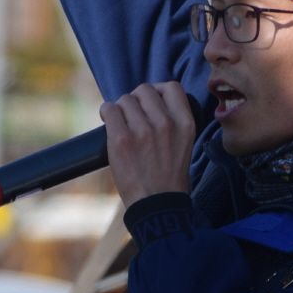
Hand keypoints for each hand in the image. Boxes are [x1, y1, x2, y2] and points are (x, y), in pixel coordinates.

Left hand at [100, 82, 196, 207]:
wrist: (157, 205)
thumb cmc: (170, 178)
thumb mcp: (185, 144)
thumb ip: (174, 121)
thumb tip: (152, 103)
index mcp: (185, 123)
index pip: (172, 87)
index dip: (159, 91)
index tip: (152, 102)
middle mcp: (166, 123)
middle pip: (145, 90)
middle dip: (137, 100)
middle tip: (134, 115)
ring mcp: (143, 130)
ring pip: (125, 99)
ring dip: (121, 108)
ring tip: (122, 124)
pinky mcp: (121, 139)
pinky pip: (109, 109)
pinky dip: (107, 113)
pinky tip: (109, 122)